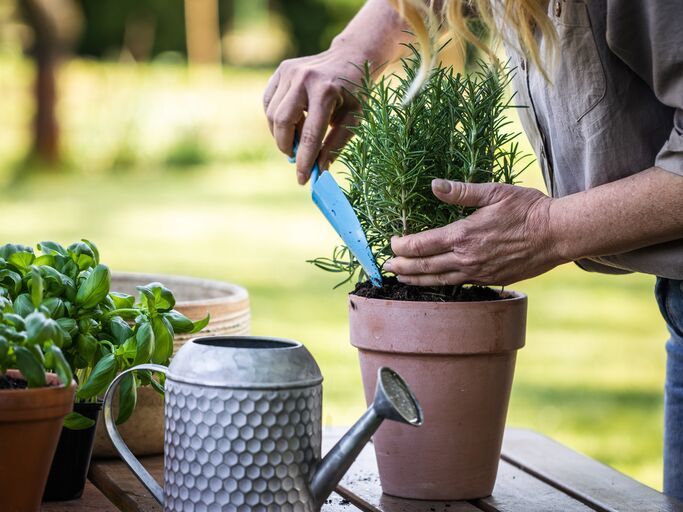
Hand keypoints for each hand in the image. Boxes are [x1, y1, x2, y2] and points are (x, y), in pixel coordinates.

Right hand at [263, 48, 366, 184]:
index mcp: (326, 91)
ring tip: (299, 138)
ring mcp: (289, 72)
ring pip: (272, 115)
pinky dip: (276, 119)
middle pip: (283, 123)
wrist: (352, 57)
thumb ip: (335, 145)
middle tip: (296, 158)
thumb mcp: (354, 120)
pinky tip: (292, 123)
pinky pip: (269, 103)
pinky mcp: (281, 70)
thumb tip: (319, 170)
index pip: (310, 135)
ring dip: (282, 134)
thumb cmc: (356, 92)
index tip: (302, 179)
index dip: (305, 160)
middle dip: (287, 147)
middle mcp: (304, 79)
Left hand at [385, 179, 567, 285]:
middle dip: (402, 266)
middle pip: (425, 266)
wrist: (557, 234)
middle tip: (387, 267)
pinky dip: (440, 285)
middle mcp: (466, 258)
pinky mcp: (490, 280)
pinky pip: (458, 285)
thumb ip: (462, 192)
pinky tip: (434, 283)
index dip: (403, 246)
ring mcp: (478, 272)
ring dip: (417, 279)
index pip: (422, 245)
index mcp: (463, 235)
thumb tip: (435, 185)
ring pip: (439, 280)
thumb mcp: (494, 192)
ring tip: (401, 279)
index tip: (392, 244)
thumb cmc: (528, 209)